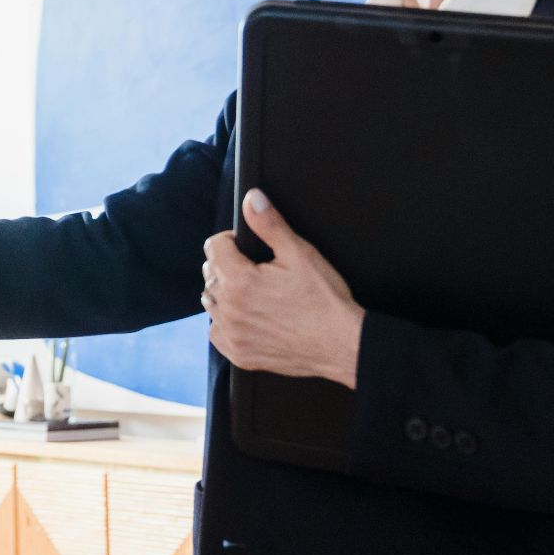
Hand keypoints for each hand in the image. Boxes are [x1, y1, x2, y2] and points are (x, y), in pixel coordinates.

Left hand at [202, 188, 364, 388]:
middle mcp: (229, 310)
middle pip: (210, 274)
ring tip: (252, 292)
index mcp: (239, 282)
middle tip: (255, 269)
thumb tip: (251, 199)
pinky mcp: (240, 355)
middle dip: (226, 266)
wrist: (344, 345)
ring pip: (211, 303)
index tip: (247, 247)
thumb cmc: (325, 301)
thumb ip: (269, 224)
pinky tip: (249, 317)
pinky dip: (226, 323)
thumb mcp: (300, 253)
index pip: (214, 247)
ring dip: (224, 294)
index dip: (231, 241)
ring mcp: (233, 335)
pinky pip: (217, 333)